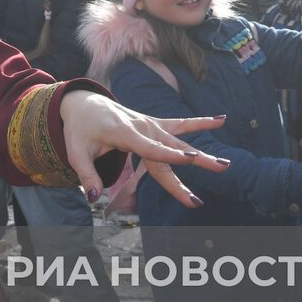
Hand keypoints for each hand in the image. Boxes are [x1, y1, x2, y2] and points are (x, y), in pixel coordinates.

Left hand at [60, 90, 228, 207]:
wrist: (84, 103)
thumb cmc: (80, 129)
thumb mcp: (76, 151)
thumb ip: (86, 174)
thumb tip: (94, 197)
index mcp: (123, 133)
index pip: (149, 148)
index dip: (169, 155)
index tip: (189, 160)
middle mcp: (141, 127)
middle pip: (170, 151)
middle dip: (194, 164)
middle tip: (217, 174)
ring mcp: (150, 124)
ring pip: (179, 142)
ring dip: (202, 152)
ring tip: (225, 164)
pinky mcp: (154, 124)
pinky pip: (179, 125)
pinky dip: (200, 122)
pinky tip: (222, 120)